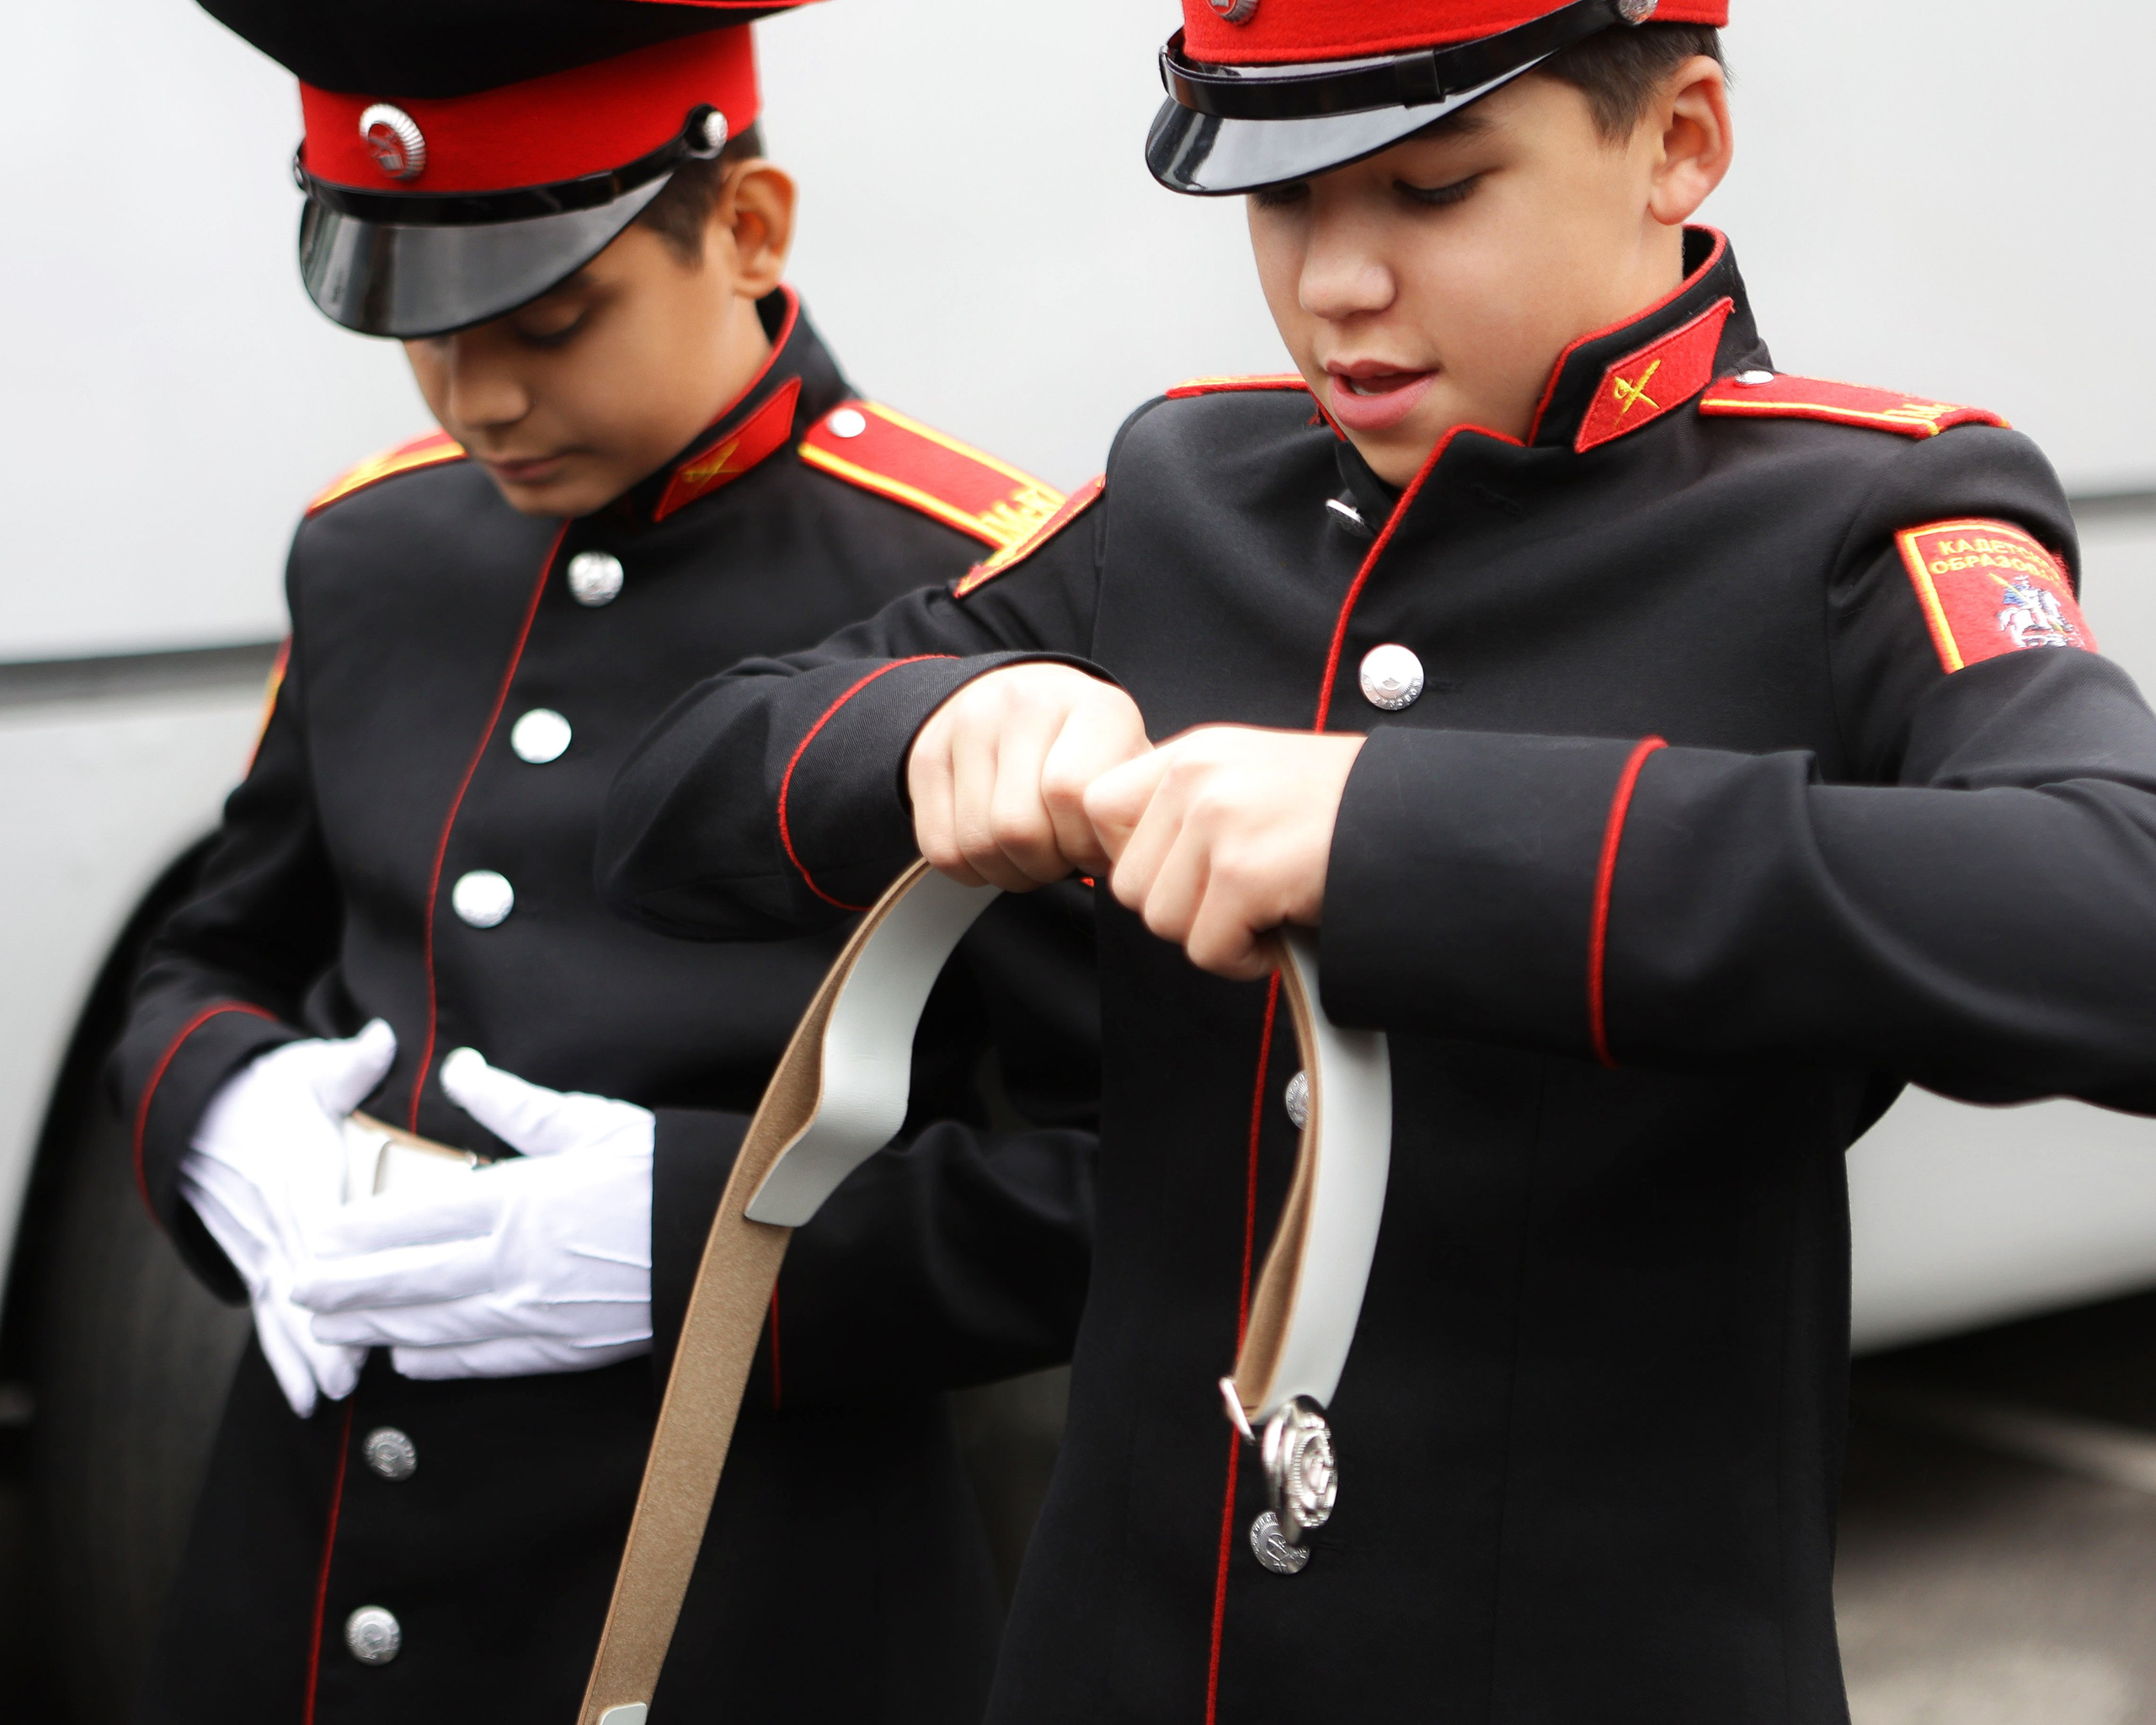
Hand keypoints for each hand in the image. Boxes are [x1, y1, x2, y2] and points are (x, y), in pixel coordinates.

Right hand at [180, 1020, 396, 1416]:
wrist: (205, 1104)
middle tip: (348, 1379)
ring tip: (326, 1400)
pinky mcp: (253, 1259)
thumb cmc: (272, 1086)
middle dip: (320, 1331)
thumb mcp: (309, 1067)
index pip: (312, 1224)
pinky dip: (283, 1356)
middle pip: (297, 1281)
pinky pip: (267, 1314)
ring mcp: (258, 1243)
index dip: (330, 1266)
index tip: (353, 1299)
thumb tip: (381, 1038)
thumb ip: (349, 1062)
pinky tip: (306, 1398)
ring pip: (279, 1309)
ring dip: (301, 1356)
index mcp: (293, 1171)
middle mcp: (271, 1216)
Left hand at [293, 1048, 653, 1380]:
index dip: (356, 1232)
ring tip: (328, 1328)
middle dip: (344, 1288)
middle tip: (293, 1290)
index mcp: (519, 1200)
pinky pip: (484, 1361)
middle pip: (408, 1280)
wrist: (734, 1239)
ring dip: (375, 1328)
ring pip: (435, 1326)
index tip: (312, 1233)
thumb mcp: (592, 1123)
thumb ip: (514, 1105)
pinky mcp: (563, 1348)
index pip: (413, 1220)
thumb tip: (458, 1068)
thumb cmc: (665, 1172)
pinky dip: (439, 1362)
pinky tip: (407, 1358)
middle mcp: (514, 1264)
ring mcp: (536, 1313)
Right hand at [907, 664, 1151, 889]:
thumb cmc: (1089, 751)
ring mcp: (967, 725)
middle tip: (1061, 858)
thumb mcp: (1128, 765)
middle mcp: (1024, 703)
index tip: (1095, 852)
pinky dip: (974, 870)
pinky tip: (999, 852)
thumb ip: (1133, 811)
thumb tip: (1128, 867)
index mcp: (1093, 706)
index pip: (1071, 794)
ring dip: (1011, 872)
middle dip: (1047, 866)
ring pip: (978, 844)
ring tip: (1034, 854)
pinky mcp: (926, 756)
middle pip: (1019, 828)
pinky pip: (941, 848)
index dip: (1085, 846)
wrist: (1024, 695)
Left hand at [1083, 726, 1364, 979]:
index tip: (1180, 874)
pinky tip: (1281, 927)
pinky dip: (1244, 960)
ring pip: (1162, 922)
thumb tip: (1130, 865)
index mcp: (1192, 752)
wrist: (1422, 822)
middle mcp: (1196, 778)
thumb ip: (1189, 807)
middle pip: (1127, 883)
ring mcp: (1218, 823)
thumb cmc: (1344, 813)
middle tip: (1238, 899)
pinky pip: (1207, 951)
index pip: (1097, 809)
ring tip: (1265, 909)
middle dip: (1180, 907)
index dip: (1132, 856)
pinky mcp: (1245, 874)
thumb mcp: (1251, 779)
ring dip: (1213, 934)